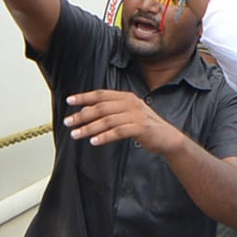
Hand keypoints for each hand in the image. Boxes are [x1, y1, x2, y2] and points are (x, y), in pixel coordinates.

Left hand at [65, 89, 183, 154]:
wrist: (167, 137)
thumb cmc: (146, 126)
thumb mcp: (130, 113)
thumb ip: (113, 110)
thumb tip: (89, 112)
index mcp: (126, 97)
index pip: (101, 94)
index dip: (84, 97)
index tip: (70, 100)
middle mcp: (131, 103)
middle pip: (101, 107)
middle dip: (82, 115)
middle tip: (68, 122)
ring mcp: (136, 115)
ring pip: (107, 120)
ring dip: (89, 128)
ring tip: (76, 134)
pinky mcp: (140, 128)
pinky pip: (118, 131)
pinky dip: (104, 136)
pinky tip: (94, 141)